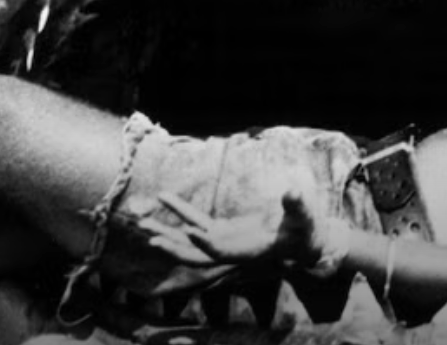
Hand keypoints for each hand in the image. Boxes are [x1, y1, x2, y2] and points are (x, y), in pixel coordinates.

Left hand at [138, 190, 322, 267]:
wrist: (302, 241)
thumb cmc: (305, 231)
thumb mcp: (305, 218)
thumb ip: (297, 206)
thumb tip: (292, 191)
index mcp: (249, 250)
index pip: (224, 252)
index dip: (208, 243)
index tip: (189, 231)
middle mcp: (231, 250)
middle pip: (197, 256)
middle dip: (174, 249)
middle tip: (151, 240)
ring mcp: (225, 240)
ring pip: (190, 241)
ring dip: (167, 232)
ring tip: (142, 222)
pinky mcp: (223, 230)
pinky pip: (196, 221)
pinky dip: (180, 211)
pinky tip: (163, 196)